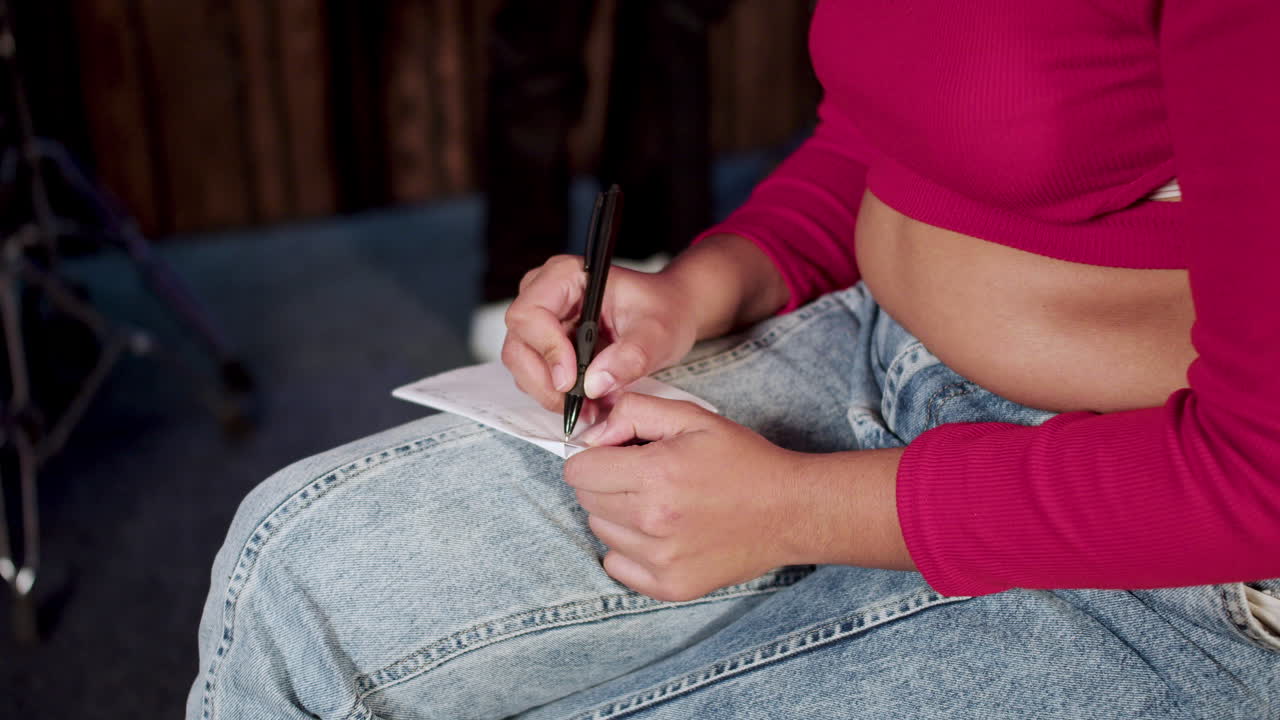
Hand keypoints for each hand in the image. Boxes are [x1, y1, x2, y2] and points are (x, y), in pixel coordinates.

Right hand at [501, 256, 698, 416]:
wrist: (669, 313)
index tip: (573, 380)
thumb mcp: (657, 333)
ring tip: (591, 405)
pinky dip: (555, 394)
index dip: (547, 350)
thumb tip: (596, 384)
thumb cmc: (663, 310)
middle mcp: (545, 293)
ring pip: (521, 364)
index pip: (530, 314)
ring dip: (551, 393)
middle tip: (583, 405)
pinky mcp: (544, 342)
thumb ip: (630, 356)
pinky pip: (534, 374)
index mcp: (566, 276)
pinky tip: (586, 399)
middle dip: (547, 382)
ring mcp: (541, 319)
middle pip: (519, 344)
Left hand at [564, 393, 806, 601]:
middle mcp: (653, 521)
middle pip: (586, 500)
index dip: (594, 457)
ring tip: (659, 504)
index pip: (578, 471)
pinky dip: (628, 550)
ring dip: (618, 515)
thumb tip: (592, 436)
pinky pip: (616, 566)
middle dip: (606, 482)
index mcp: (656, 474)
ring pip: (601, 531)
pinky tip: (660, 533)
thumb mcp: (692, 417)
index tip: (618, 455)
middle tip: (644, 477)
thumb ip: (634, 412)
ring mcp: (661, 559)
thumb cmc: (742, 460)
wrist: (790, 510)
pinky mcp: (671, 586)